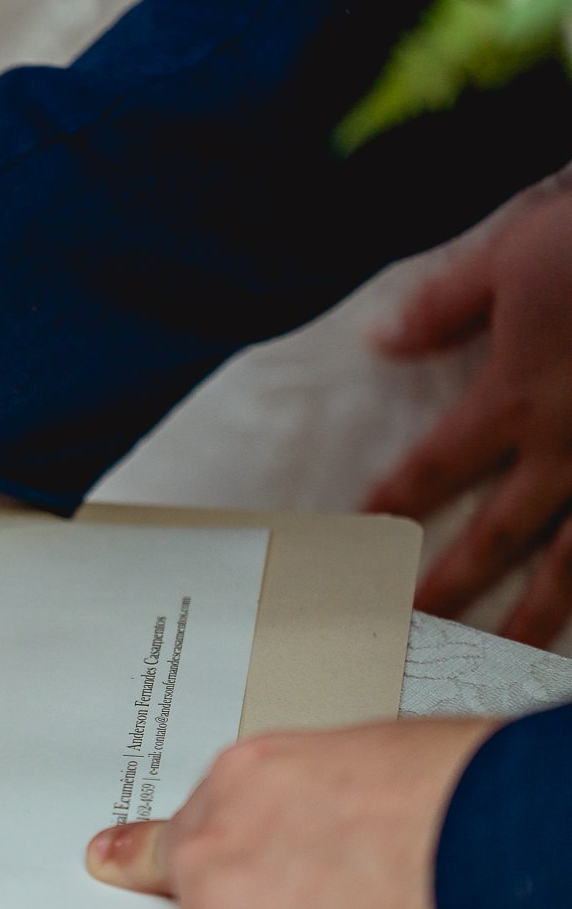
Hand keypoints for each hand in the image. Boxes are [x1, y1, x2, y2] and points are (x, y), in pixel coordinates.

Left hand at [364, 177, 571, 645]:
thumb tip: (380, 341)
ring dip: (539, 614)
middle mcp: (571, 448)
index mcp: (518, 398)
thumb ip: (445, 305)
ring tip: (505, 653)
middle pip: (500, 534)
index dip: (394, 504)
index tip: (358, 540)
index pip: (435, 466)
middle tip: (411, 629)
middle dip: (453, 585)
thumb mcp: (512, 256)